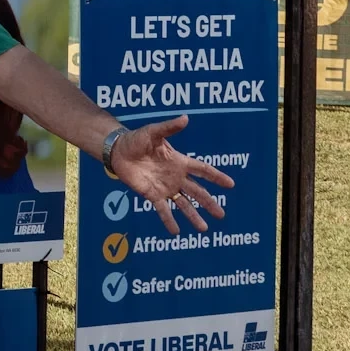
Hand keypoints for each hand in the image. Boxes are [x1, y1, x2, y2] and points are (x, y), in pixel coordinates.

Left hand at [108, 116, 232, 234]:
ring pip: (183, 204)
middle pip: (197, 192)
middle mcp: (176, 177)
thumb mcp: (154, 132)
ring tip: (204, 229)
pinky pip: (163, 210)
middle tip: (222, 215)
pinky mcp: (151, 195)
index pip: (203, 171)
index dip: (217, 177)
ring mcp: (165, 187)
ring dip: (193, 216)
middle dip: (209, 203)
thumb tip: (185, 118)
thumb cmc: (136, 139)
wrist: (118, 151)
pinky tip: (176, 232)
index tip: (231, 185)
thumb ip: (169, 128)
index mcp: (180, 162)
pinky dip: (169, 221)